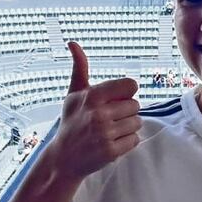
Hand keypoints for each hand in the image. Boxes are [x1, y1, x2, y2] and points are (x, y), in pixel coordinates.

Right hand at [49, 42, 141, 179]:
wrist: (63, 158)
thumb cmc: (71, 122)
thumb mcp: (73, 94)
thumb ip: (79, 68)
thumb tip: (72, 43)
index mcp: (92, 96)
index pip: (131, 85)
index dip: (126, 93)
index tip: (115, 100)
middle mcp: (99, 113)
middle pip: (136, 105)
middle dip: (126, 112)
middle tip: (110, 119)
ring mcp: (105, 133)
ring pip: (138, 122)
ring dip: (128, 127)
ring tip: (111, 131)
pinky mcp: (111, 151)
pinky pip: (135, 140)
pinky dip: (127, 142)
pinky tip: (112, 142)